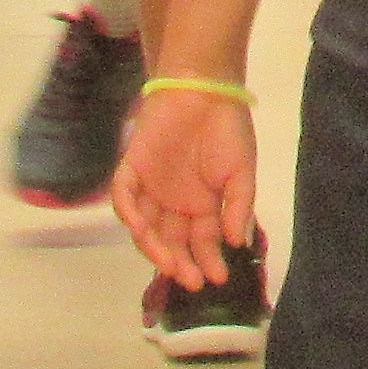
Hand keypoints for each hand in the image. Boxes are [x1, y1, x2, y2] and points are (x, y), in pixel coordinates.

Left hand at [116, 84, 261, 290]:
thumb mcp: (242, 170)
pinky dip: (130, 215)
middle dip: (182, 264)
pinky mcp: (131, 170)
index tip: (218, 277)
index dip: (209, 260)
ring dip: (156, 249)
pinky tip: (143, 230)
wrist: (202, 88)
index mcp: (203, 204)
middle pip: (173, 242)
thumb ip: (239, 206)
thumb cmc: (226, 128)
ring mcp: (151, 189)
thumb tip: (236, 243)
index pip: (203, 242)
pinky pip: (125, 199)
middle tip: (192, 280)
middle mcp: (175, 203)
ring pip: (147, 229)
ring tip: (170, 264)